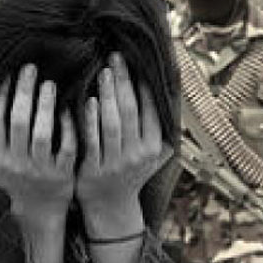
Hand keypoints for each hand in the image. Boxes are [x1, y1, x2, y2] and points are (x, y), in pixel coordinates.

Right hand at [0, 64, 76, 221]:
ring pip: (42, 133)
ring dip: (46, 105)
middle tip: (31, 69)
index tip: (8, 74)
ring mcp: (41, 169)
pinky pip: (67, 145)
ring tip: (50, 83)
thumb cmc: (15, 181)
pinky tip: (70, 108)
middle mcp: (16, 164)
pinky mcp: (64, 173)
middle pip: (19, 122)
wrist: (41, 211)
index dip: (1, 95)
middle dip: (24, 93)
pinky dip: (68, 126)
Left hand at [75, 53, 171, 237]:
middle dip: (123, 82)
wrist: (110, 205)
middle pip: (130, 112)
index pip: (151, 111)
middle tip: (116, 58)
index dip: (144, 87)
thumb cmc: (131, 172)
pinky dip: (90, 119)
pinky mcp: (94, 169)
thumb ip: (163, 129)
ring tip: (104, 72)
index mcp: (153, 147)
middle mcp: (137, 155)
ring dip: (107, 95)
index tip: (137, 64)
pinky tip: (88, 101)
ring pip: (112, 123)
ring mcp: (115, 163)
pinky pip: (92, 139)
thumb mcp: (155, 154)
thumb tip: (173, 96)